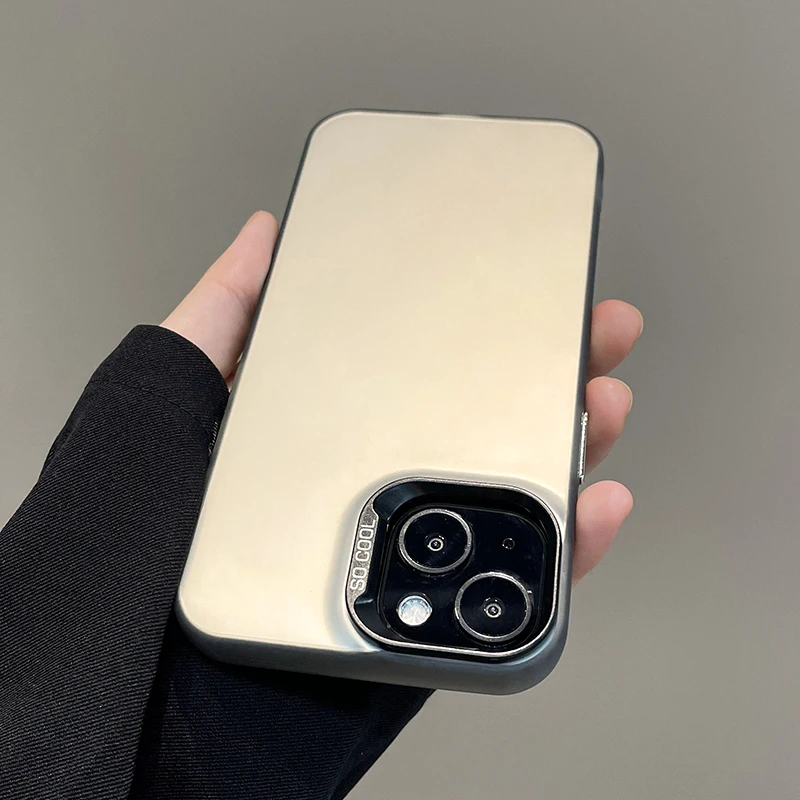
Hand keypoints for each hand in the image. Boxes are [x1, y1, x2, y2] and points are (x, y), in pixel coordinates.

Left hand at [162, 212, 641, 583]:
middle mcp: (376, 482)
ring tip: (599, 401)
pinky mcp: (431, 617)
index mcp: (332, 430)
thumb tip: (264, 234)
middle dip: (550, 369)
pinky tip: (595, 506)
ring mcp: (408, 548)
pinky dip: (570, 550)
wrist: (149, 683)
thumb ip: (221, 315)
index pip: (424, 364)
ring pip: (514, 493)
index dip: (485, 322)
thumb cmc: (141, 534)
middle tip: (592, 330)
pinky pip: (514, 585)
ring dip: (573, 445)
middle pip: (485, 421)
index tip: (532, 285)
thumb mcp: (166, 398)